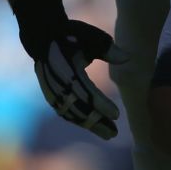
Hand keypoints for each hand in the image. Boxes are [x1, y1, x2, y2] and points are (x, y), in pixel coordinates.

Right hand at [29, 19, 122, 138]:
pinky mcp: (51, 95)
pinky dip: (79, 120)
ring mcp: (52, 91)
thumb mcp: (90, 36)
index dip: (102, 105)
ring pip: (72, 114)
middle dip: (97, 122)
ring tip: (108, 133)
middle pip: (80, 108)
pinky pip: (65, 112)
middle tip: (115, 133)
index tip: (117, 115)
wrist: (43, 37)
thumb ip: (108, 48)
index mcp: (68, 69)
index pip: (87, 92)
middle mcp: (59, 84)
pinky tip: (93, 126)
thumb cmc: (71, 36)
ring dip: (89, 125)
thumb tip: (127, 58)